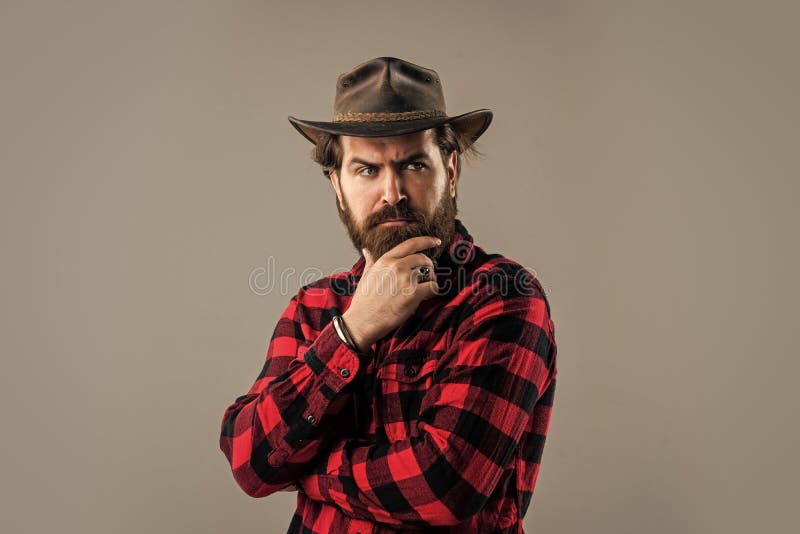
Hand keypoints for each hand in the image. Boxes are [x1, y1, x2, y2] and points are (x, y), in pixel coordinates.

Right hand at [342, 236, 440, 350]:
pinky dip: (434, 291)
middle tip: (427, 276)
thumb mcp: (366, 275)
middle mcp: (396, 266)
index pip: (411, 244)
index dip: (427, 241)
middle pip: (423, 259)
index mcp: (385, 260)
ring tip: (424, 289)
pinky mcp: (413, 293)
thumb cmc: (363, 301)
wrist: (362, 321)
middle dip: (429, 267)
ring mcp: (405, 279)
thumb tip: (366, 250)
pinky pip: (433, 287)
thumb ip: (370, 261)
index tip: (436, 241)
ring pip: (430, 273)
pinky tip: (427, 296)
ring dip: (430, 280)